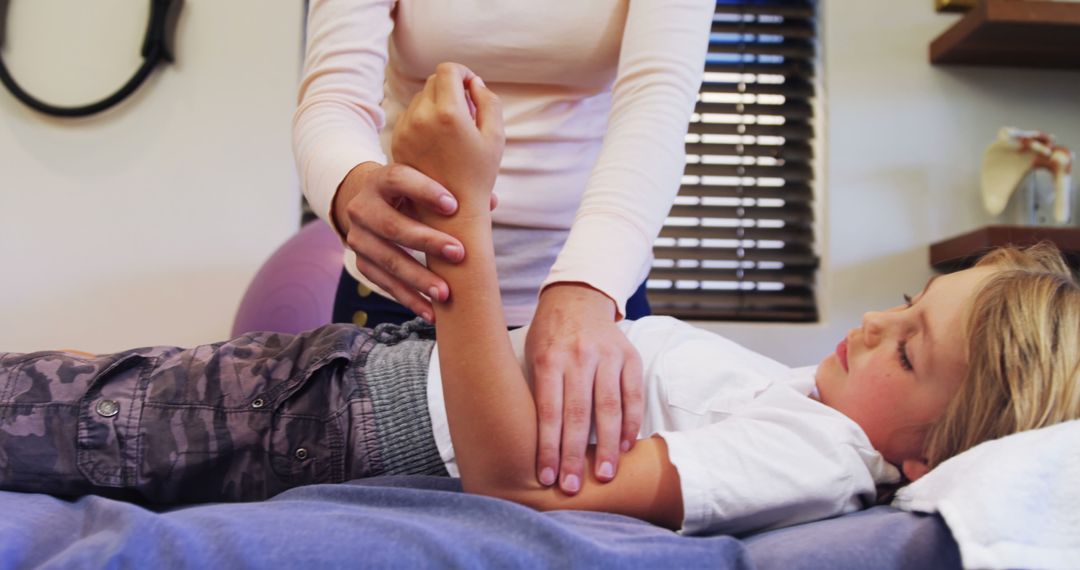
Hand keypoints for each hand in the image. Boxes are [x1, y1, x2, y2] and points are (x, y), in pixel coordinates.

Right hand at [333, 162, 465, 320]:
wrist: (372, 204)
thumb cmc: (412, 192)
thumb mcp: (424, 184)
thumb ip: (454, 190)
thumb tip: (490, 203)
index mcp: (382, 180)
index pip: (399, 179)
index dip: (424, 192)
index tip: (454, 206)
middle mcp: (363, 207)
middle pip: (392, 225)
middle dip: (427, 241)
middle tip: (459, 254)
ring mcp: (358, 237)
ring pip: (387, 260)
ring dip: (418, 279)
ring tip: (446, 294)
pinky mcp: (361, 263)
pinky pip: (384, 284)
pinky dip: (409, 299)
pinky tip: (431, 311)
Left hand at [391, 63, 503, 208]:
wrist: (451, 212)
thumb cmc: (479, 174)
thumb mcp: (495, 136)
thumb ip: (489, 101)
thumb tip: (474, 82)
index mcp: (449, 112)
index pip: (448, 70)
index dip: (463, 73)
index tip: (472, 87)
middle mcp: (422, 116)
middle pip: (433, 81)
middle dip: (451, 88)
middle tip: (467, 110)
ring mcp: (406, 128)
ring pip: (420, 98)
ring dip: (437, 103)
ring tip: (454, 128)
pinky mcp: (397, 140)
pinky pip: (410, 116)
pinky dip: (424, 119)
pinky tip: (439, 141)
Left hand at [526, 283, 644, 494]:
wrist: (577, 299)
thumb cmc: (548, 337)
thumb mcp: (531, 356)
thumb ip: (537, 393)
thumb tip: (527, 444)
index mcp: (549, 358)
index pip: (549, 411)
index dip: (548, 447)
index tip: (546, 476)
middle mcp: (579, 356)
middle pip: (579, 414)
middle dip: (574, 455)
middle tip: (573, 487)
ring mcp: (607, 355)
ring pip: (610, 408)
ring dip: (608, 446)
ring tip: (604, 475)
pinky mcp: (630, 356)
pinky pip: (633, 395)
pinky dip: (631, 424)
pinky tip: (626, 447)